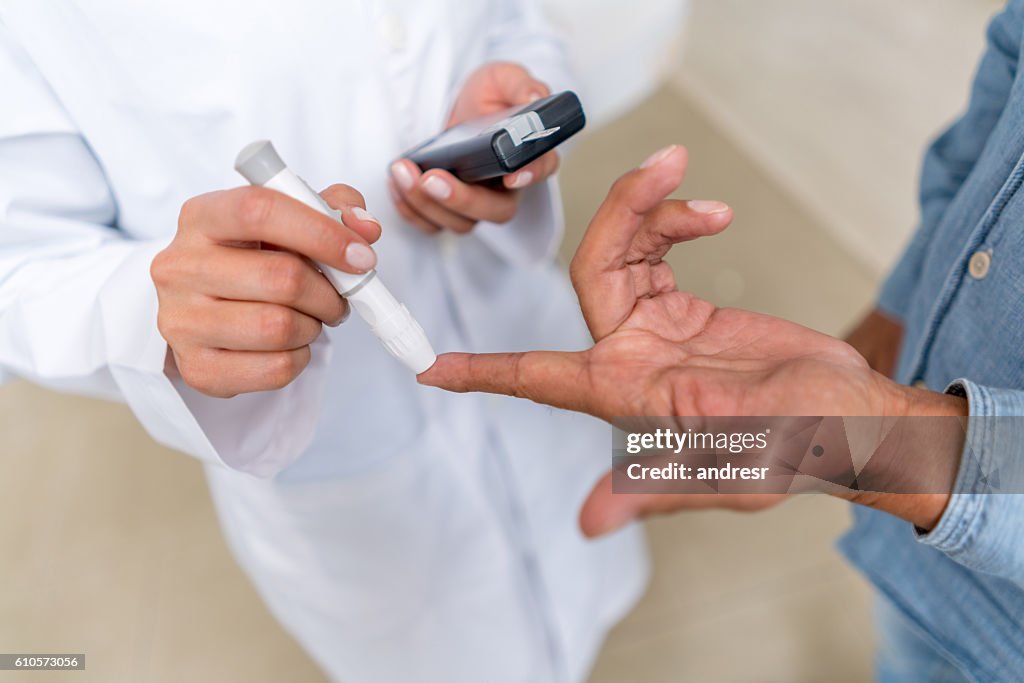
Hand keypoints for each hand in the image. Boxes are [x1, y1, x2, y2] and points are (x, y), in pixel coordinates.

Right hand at [152, 184, 381, 397]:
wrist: (201, 308)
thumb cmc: (251, 258)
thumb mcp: (286, 220)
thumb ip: (331, 209)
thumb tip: (366, 229)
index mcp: (201, 217)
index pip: (260, 211)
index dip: (321, 233)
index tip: (361, 256)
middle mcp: (180, 267)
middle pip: (281, 277)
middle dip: (328, 292)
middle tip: (338, 297)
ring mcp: (181, 321)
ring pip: (279, 327)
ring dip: (313, 325)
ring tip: (309, 318)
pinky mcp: (197, 368)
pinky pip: (275, 368)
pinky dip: (299, 358)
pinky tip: (289, 344)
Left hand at [389, 62, 559, 233]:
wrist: (458, 107)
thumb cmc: (487, 96)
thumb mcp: (503, 79)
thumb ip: (520, 84)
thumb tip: (533, 95)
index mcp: (530, 154)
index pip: (541, 169)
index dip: (530, 175)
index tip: (512, 176)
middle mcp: (508, 188)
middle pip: (496, 210)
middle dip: (462, 199)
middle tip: (432, 178)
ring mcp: (479, 203)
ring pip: (462, 223)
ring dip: (428, 203)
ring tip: (403, 171)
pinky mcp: (450, 210)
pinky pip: (433, 225)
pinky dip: (411, 210)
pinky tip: (396, 183)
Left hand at [419, 145, 966, 533]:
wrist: (849, 415)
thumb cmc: (801, 450)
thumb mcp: (734, 472)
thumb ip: (660, 487)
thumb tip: (590, 523)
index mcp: (629, 395)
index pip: (538, 379)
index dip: (484, 374)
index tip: (432, 370)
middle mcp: (632, 359)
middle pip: (593, 270)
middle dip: (623, 214)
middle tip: (667, 167)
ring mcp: (658, 331)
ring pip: (622, 250)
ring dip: (649, 208)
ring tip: (689, 178)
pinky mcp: (685, 310)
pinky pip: (656, 249)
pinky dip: (675, 221)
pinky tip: (710, 214)